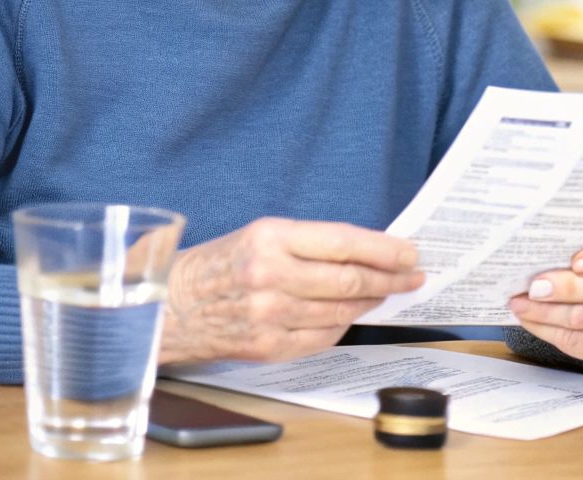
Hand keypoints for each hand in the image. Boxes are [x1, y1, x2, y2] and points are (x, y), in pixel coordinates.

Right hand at [158, 217, 423, 363]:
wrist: (171, 307)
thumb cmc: (219, 265)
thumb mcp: (259, 235)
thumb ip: (308, 243)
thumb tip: (364, 252)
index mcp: (269, 238)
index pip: (343, 242)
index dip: (384, 249)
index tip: (410, 253)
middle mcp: (270, 275)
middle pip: (349, 279)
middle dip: (389, 278)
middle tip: (412, 276)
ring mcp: (270, 315)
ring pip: (341, 309)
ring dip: (371, 301)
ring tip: (386, 292)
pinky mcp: (268, 346)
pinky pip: (323, 336)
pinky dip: (343, 324)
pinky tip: (352, 314)